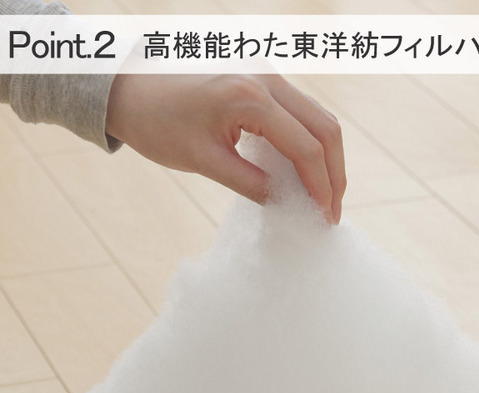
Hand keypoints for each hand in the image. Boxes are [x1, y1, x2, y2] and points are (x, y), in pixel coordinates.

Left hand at [106, 74, 345, 223]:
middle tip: (332, 210)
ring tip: (325, 195)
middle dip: (334, 174)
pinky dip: (311, 143)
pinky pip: (302, 112)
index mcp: (250, 96)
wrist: (129, 88)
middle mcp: (267, 77)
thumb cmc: (157, 122)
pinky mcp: (264, 80)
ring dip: (327, 158)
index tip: (325, 217)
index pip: (306, 146)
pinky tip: (307, 170)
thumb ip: (250, 184)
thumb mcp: (203, 161)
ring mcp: (268, 74)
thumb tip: (287, 205)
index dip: (321, 186)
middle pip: (325, 128)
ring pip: (319, 118)